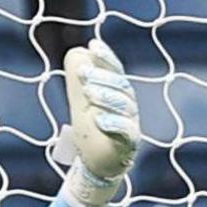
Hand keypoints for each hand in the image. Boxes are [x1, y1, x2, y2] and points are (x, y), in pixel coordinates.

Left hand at [64, 38, 139, 181]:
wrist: (97, 162)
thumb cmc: (93, 128)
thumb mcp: (82, 102)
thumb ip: (79, 80)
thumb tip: (76, 51)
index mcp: (117, 92)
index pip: (115, 71)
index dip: (106, 57)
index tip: (93, 45)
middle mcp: (127, 105)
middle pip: (121, 86)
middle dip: (102, 76)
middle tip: (82, 72)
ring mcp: (130, 123)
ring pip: (124, 106)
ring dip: (106, 96)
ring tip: (88, 92)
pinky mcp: (128, 144)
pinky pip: (127, 132)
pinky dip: (114, 124)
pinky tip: (100, 119)